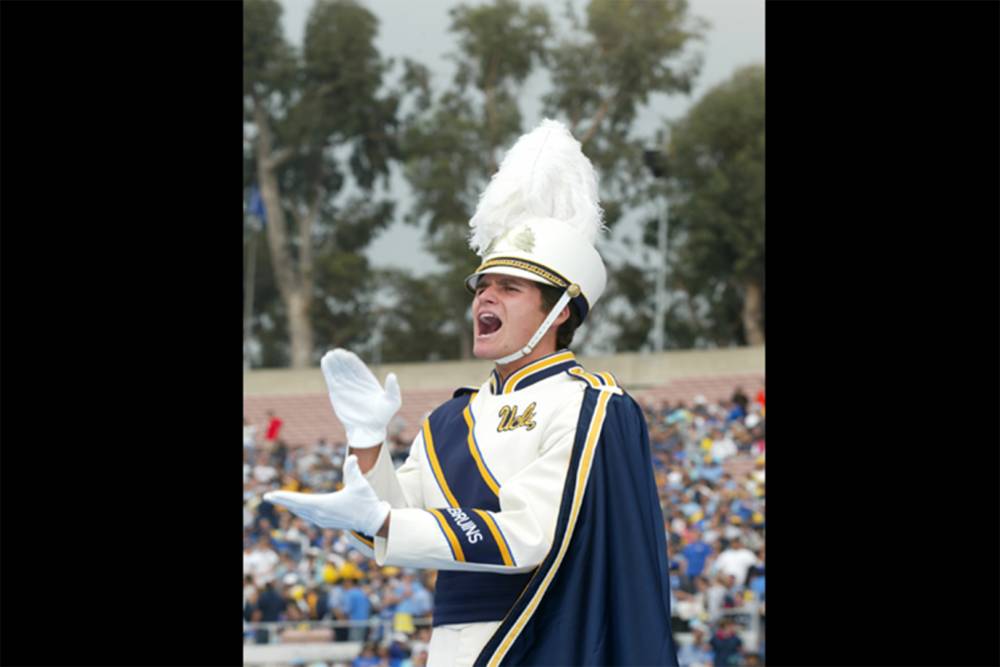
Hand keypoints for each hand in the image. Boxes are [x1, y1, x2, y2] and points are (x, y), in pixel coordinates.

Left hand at [264, 455, 389, 535]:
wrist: (372, 521)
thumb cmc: (366, 502)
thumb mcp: (360, 484)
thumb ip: (354, 470)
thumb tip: (353, 457)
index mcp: (324, 505)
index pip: (299, 501)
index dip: (284, 497)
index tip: (270, 496)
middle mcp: (320, 515)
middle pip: (296, 507)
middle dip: (282, 501)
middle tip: (267, 497)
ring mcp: (323, 520)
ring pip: (301, 512)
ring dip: (290, 505)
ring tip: (280, 500)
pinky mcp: (326, 522)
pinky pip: (307, 515)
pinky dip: (299, 510)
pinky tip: (297, 508)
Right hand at [321, 348, 400, 448]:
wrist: (368, 430)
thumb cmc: (382, 417)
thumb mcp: (392, 402)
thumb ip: (393, 389)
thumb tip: (392, 375)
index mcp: (368, 381)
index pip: (359, 367)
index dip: (352, 360)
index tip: (346, 354)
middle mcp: (356, 382)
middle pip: (347, 366)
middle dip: (341, 359)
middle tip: (335, 352)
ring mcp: (346, 387)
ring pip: (338, 371)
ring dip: (333, 362)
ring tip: (329, 354)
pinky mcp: (337, 393)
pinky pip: (331, 379)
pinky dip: (328, 370)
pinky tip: (324, 361)